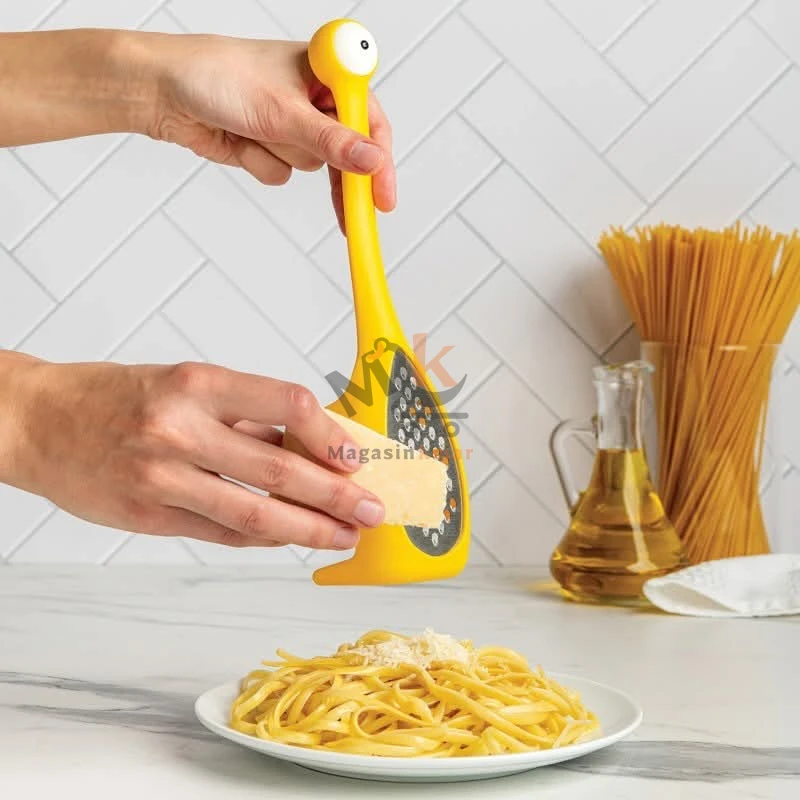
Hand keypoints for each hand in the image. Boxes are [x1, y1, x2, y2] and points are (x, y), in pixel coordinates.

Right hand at [1, 358, 384, 549]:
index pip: (287, 404)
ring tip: (345, 535)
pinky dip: (264, 537)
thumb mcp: (184, 383)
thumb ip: (246, 415)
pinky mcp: (150, 516)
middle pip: (280, 470)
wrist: (38, 422)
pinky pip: (223, 533)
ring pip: (256, 513)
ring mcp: (163, 478)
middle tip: (373, 510)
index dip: (332, 434)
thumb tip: (310, 442)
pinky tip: (292, 538)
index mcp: (198, 384)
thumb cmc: (116, 396)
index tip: (357, 456)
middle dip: (338, 495)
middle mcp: (181, 430)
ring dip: (310, 528)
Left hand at [144, 35, 395, 231]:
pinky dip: (261, 163)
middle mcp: (312, 96)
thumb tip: (372, 162)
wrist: (161, 91)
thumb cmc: (215, 75)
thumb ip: (331, 142)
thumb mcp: (282, 111)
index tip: (383, 197)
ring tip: (254, 129)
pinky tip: (240, 141)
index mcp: (326, 71)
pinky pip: (281, 173)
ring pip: (309, 165)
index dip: (379, 160)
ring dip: (281, 155)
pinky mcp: (269, 144)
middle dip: (336, 176)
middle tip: (350, 214)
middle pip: (345, 151)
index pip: (369, 120)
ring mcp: (290, 123)